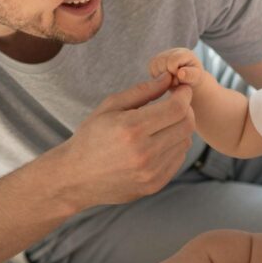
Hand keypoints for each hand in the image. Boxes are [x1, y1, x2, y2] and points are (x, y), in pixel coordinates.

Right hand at [56, 75, 194, 209]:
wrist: (75, 178)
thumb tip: (168, 78)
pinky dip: (175, 146)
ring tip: (163, 124)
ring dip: (180, 128)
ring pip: (185, 142)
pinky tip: (159, 142)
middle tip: (176, 104)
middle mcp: (144, 152)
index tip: (181, 89)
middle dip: (186, 109)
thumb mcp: (110, 107)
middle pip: (186, 125)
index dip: (184, 95)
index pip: (177, 108)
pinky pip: (178, 159)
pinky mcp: (154, 185)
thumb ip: (142, 91)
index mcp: (131, 128)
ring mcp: (151, 172)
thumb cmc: (90, 137)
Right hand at [149, 48, 204, 87]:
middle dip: (166, 75)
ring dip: (160, 76)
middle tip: (175, 81)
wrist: (189, 81)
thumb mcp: (196, 78)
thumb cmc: (194, 79)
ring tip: (170, 80)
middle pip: (161, 61)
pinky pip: (151, 67)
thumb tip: (180, 73)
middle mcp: (173, 51)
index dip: (173, 72)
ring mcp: (164, 55)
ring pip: (154, 64)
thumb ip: (190, 75)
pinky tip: (165, 79)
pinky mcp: (157, 60)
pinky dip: (156, 76)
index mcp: (185, 53)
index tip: (179, 79)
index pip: (172, 60)